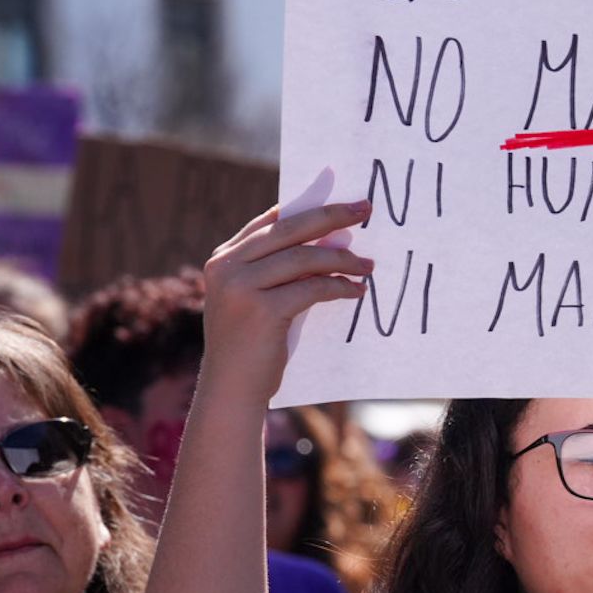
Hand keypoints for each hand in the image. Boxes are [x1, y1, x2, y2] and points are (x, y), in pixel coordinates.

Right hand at [200, 168, 372, 400]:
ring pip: (305, 258)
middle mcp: (227, 266)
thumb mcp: (256, 298)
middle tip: (365, 208)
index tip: (341, 203)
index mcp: (224, 258)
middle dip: (332, 216)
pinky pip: (313, 288)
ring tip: (369, 265)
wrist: (232, 389)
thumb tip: (331, 239)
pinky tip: (357, 291)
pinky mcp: (261, 310)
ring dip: (343, 260)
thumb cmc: (251, 344)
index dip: (307, 208)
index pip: (270, 221)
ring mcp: (240, 287)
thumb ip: (279, 270)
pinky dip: (340, 287)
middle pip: (290, 229)